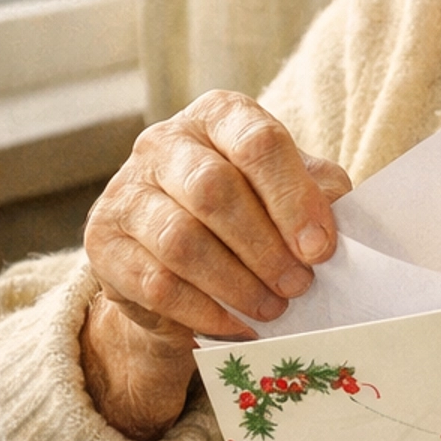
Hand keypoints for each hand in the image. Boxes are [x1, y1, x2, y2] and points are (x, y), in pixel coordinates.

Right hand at [80, 92, 349, 440]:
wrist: (177, 258)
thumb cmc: (249, 211)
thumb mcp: (288, 191)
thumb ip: (316, 193)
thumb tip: (337, 220)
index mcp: (218, 116)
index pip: (258, 141)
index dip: (294, 198)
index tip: (321, 249)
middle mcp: (164, 143)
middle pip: (214, 190)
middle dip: (265, 247)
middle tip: (299, 286)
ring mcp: (126, 190)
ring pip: (182, 241)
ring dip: (237, 283)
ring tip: (273, 309)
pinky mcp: (104, 242)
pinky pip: (156, 283)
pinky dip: (205, 311)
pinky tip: (237, 324)